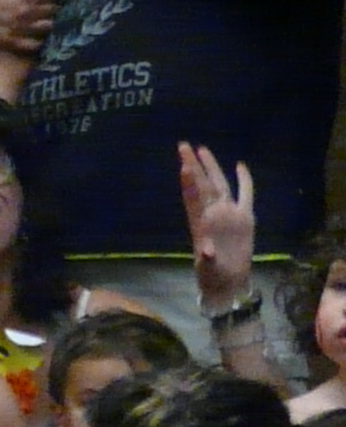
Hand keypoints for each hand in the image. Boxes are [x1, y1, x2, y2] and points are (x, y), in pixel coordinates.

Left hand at [178, 145, 257, 313]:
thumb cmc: (213, 275)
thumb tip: (205, 252)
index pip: (193, 199)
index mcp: (202, 224)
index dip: (189, 183)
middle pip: (202, 184)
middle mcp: (213, 214)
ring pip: (219, 184)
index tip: (183, 166)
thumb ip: (207, 259)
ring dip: (211, 167)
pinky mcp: (245, 217)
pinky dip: (244, 180)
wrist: (227, 281)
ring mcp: (228, 213)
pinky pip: (246, 194)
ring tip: (201, 149)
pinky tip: (240, 165)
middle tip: (182, 145)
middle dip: (193, 165)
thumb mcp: (208, 268)